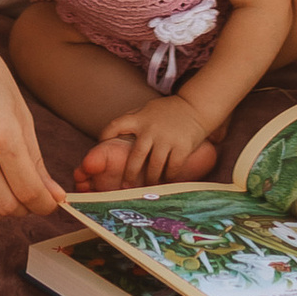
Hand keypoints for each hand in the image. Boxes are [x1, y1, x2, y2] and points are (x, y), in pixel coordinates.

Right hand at [0, 19, 60, 222]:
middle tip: (27, 195)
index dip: (45, 204)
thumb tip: (54, 197)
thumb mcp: (20, 111)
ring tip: (4, 193)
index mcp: (2, 130)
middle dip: (24, 207)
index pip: (29, 190)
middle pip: (5, 205)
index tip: (49, 203)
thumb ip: (35, 159)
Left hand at [76, 98, 220, 187]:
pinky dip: (168, 177)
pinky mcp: (182, 147)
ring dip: (150, 180)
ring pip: (154, 167)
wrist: (196, 107)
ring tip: (148, 188)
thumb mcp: (148, 109)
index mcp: (140, 119)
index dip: (105, 135)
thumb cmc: (169, 111)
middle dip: (129, 175)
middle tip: (125, 187)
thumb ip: (134, 120)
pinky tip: (166, 181)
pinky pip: (172, 168)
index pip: (116, 125)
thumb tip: (114, 135)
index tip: (100, 145)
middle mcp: (151, 129)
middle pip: (136, 157)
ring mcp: (167, 139)